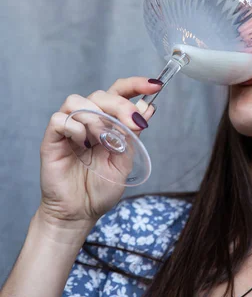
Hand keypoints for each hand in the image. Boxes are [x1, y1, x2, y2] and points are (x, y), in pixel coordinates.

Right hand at [38, 77, 161, 228]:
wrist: (80, 212)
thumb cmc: (100, 188)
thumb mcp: (125, 161)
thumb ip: (133, 135)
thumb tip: (147, 108)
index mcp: (107, 122)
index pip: (119, 93)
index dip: (136, 84)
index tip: (155, 85)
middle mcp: (87, 120)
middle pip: (101, 95)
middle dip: (120, 105)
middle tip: (132, 123)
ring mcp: (69, 128)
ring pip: (77, 101)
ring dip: (96, 117)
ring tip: (102, 140)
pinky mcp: (52, 139)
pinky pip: (59, 119)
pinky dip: (75, 128)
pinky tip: (82, 144)